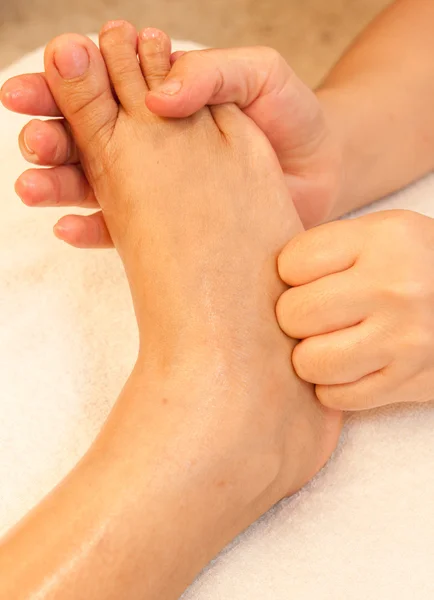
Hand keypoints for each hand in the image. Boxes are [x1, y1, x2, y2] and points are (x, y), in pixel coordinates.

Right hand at [1, 43, 342, 247]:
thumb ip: (213, 75)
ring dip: (58, 186)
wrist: (324, 169)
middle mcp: (153, 144)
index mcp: (162, 98)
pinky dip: (92, 230)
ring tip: (34, 188)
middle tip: (34, 142)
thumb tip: (157, 96)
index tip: (29, 90)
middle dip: (50, 138)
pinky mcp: (175, 228)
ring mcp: (160, 189)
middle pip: (84, 139)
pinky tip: (69, 228)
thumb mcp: (260, 76)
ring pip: (94, 186)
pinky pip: (124, 232)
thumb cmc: (291, 115)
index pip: (99, 86)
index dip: (60, 85)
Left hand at [276, 210, 433, 409]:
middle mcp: (394, 288)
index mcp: (382, 240)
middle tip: (314, 315)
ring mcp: (404, 339)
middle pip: (294, 315)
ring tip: (329, 342)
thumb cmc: (415, 266)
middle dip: (294, 318)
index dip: (289, 274)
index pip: (291, 264)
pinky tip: (349, 366)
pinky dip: (333, 386)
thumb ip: (329, 248)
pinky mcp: (410, 381)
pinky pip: (338, 397)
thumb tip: (262, 277)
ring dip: (310, 356)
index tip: (307, 279)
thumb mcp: (382, 233)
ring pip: (310, 362)